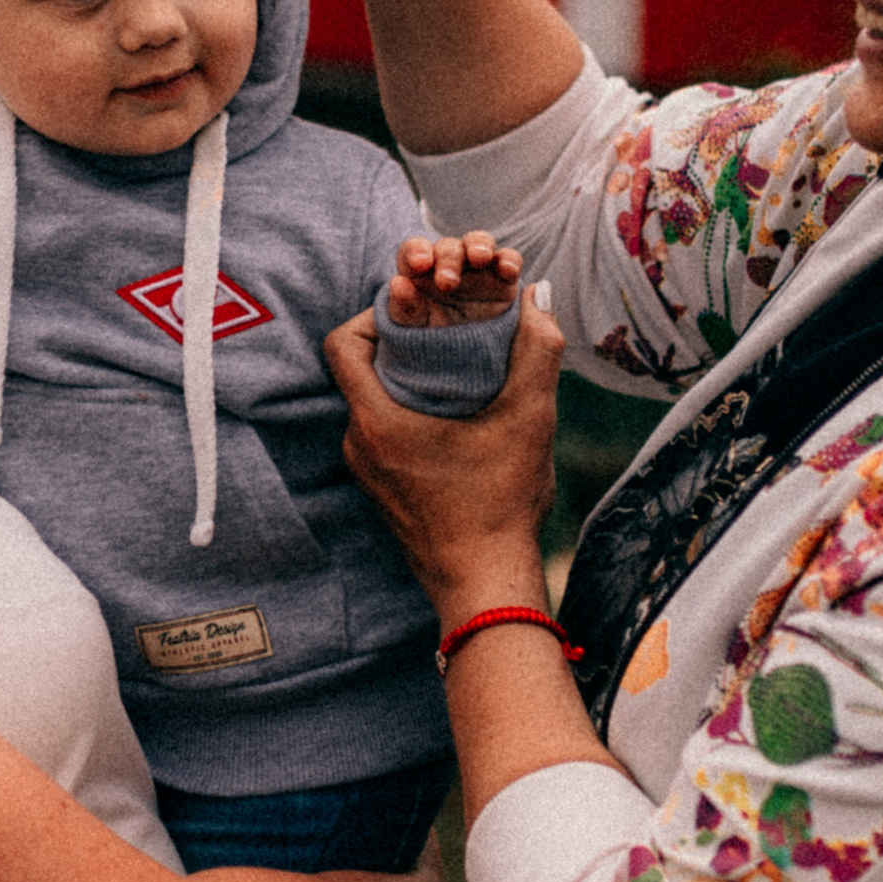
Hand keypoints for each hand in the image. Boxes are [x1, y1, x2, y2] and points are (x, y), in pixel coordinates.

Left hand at [326, 288, 565, 613]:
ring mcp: (366, 470)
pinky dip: (408, 412)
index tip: (419, 307)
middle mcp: (359, 443)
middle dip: (399, 342)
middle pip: (360, 369)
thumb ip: (537, 353)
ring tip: (455, 368)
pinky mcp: (380, 488)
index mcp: (377, 421)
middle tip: (444, 329)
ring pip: (372, 401)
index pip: (343, 343)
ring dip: (406, 378)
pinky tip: (454, 415)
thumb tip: (538, 298)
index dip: (375, 312)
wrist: (484, 583)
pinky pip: (382, 433)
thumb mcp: (529, 420)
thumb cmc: (501, 507)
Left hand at [384, 231, 522, 328]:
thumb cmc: (429, 338)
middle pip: (448, 247)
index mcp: (420, 270)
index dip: (416, 251)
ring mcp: (478, 268)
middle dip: (448, 259)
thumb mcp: (412, 327)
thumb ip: (403, 307)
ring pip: (479, 243)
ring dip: (479, 246)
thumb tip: (398, 284)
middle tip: (447, 283)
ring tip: (479, 258)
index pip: (414, 250)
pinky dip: (509, 260)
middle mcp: (449, 263)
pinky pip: (509, 261)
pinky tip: (507, 269)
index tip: (419, 264)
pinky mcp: (504, 279)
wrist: (460, 360)